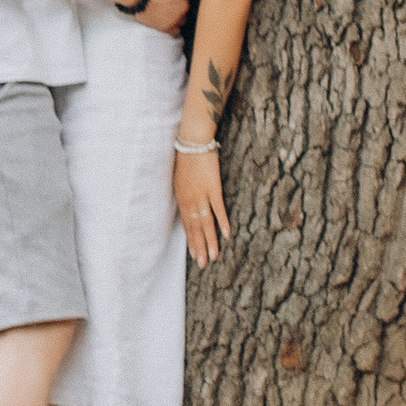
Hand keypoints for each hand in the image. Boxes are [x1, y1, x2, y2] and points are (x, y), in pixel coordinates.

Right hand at [132, 0, 196, 36]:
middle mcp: (185, 5)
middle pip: (188, 6)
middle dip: (181, 3)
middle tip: (170, 0)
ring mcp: (176, 17)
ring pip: (183, 19)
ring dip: (178, 16)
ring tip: (167, 11)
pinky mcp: (167, 27)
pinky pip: (176, 31)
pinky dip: (173, 27)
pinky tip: (166, 21)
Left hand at [173, 148, 228, 267]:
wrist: (193, 141)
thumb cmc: (186, 158)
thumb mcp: (179, 179)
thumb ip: (184, 195)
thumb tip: (187, 208)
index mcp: (181, 198)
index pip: (187, 225)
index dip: (191, 241)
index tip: (195, 255)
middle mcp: (189, 200)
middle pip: (195, 228)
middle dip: (199, 247)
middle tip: (203, 264)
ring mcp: (201, 195)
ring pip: (206, 223)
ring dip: (210, 240)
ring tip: (213, 256)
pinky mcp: (213, 187)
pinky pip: (217, 208)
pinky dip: (222, 222)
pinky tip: (226, 235)